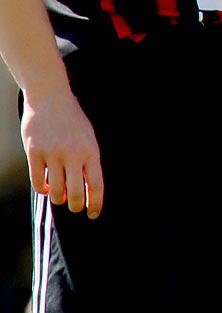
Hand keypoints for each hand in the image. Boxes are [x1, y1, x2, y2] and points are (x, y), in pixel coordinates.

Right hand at [21, 90, 102, 217]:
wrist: (51, 98)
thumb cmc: (73, 121)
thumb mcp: (89, 138)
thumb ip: (88, 161)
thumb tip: (88, 190)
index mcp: (91, 151)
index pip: (96, 185)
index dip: (95, 203)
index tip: (94, 214)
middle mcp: (73, 154)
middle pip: (75, 193)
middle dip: (75, 206)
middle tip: (75, 207)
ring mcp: (52, 153)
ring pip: (55, 190)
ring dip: (58, 198)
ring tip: (61, 195)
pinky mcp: (34, 152)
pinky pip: (37, 182)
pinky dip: (43, 189)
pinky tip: (48, 186)